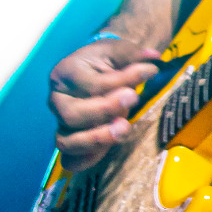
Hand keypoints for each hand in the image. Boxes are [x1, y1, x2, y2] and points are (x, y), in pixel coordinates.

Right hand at [49, 36, 161, 172]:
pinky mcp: (69, 140)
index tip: (150, 71)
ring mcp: (60, 123)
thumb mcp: (115, 51)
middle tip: (133, 99)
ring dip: (97, 139)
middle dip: (105, 110)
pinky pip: (69, 159)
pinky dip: (86, 160)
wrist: (91, 70)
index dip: (123, 80)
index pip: (92, 84)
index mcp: (65, 73)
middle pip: (72, 115)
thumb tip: (154, 57)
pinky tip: (107, 152)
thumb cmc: (102, 61)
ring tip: (124, 129)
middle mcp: (57, 100)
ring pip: (67, 141)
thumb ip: (132, 54)